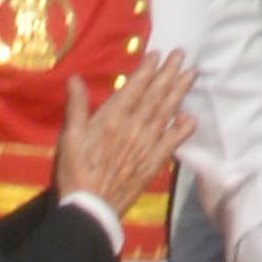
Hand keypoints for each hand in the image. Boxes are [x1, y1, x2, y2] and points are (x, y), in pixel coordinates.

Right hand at [60, 46, 196, 220]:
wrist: (91, 208)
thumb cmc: (76, 170)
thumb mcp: (69, 137)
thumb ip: (76, 106)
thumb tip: (75, 78)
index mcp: (113, 118)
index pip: (134, 88)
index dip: (147, 70)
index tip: (157, 54)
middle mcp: (134, 127)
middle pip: (155, 96)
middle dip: (169, 73)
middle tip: (182, 54)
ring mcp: (147, 145)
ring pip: (166, 113)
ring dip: (179, 92)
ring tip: (191, 74)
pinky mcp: (154, 162)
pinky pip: (172, 142)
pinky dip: (183, 130)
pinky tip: (191, 118)